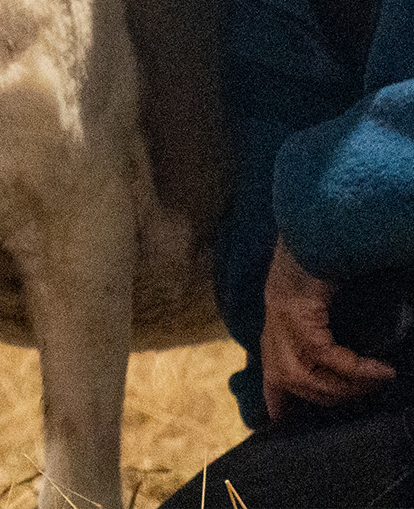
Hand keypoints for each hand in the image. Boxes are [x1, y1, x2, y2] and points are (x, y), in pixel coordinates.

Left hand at [261, 237, 394, 420]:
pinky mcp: (297, 310)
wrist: (315, 228)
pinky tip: (380, 370)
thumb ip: (316, 328)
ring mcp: (281, 315)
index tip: (279, 420)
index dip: (275, 397)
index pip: (268, 366)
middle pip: (288, 379)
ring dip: (343, 386)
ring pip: (303, 374)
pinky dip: (355, 368)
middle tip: (362, 395)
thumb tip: (333, 354)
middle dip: (325, 397)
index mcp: (275, 320)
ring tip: (374, 383)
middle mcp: (273, 320)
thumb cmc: (321, 262)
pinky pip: (325, 355)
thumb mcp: (314, 300)